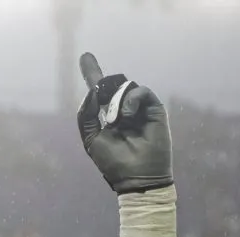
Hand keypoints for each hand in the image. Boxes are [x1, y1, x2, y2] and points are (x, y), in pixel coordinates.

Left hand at [76, 53, 172, 194]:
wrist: (136, 177)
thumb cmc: (113, 162)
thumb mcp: (91, 138)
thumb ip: (86, 116)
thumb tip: (91, 93)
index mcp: (107, 117)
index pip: (100, 92)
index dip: (92, 74)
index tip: (84, 56)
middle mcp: (123, 111)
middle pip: (112, 86)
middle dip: (104, 84)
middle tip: (103, 105)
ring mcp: (139, 110)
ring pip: (125, 88)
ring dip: (116, 101)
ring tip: (116, 120)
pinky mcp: (154, 110)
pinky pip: (141, 91)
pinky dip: (131, 99)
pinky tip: (125, 115)